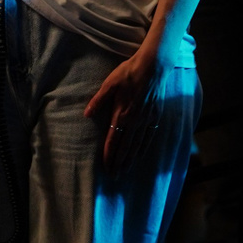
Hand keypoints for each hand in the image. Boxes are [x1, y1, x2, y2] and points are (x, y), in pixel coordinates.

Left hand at [85, 45, 173, 170]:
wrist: (153, 66)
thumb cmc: (129, 72)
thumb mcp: (110, 84)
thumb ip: (98, 100)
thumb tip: (86, 114)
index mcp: (122, 113)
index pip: (113, 140)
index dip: (109, 154)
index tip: (106, 167)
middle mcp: (135, 120)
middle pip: (126, 146)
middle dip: (119, 162)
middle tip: (114, 175)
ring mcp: (146, 119)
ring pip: (138, 144)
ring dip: (131, 159)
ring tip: (125, 170)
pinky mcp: (155, 116)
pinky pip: (149, 136)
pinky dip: (143, 148)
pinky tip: (140, 154)